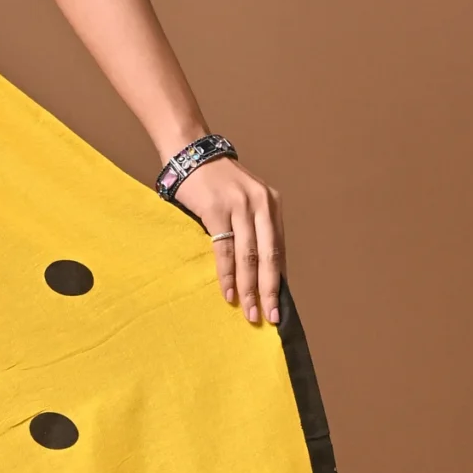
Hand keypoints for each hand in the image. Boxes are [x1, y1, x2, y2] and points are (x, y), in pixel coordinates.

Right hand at [171, 158, 283, 327]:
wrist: (192, 155)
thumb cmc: (217, 183)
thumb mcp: (245, 200)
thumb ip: (254, 228)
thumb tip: (260, 271)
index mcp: (271, 204)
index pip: (279, 250)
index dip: (279, 281)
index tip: (279, 307)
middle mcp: (260, 204)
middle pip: (269, 257)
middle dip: (269, 291)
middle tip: (270, 317)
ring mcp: (239, 206)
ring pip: (248, 256)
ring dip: (249, 289)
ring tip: (249, 312)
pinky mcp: (216, 210)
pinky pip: (224, 250)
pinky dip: (227, 274)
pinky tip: (228, 292)